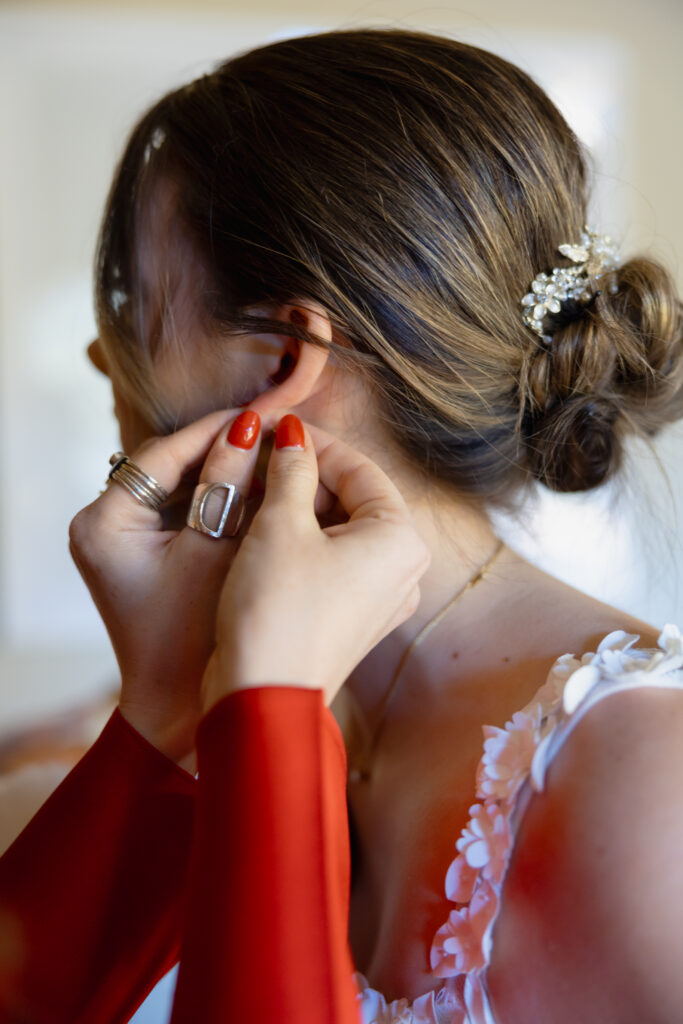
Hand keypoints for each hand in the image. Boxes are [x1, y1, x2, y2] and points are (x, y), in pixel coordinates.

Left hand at [69, 408, 268, 763]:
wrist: (176, 711)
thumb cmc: (193, 642)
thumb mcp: (216, 553)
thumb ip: (228, 486)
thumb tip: (250, 428)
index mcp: (105, 523)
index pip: (163, 455)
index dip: (215, 431)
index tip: (261, 414)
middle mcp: (101, 526)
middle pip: (166, 466)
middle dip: (219, 448)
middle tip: (271, 430)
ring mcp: (118, 541)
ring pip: (175, 485)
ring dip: (219, 470)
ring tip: (269, 454)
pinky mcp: (138, 556)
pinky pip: (178, 510)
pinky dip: (213, 498)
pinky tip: (253, 488)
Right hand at [202, 416, 430, 710]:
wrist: (261, 699)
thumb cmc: (276, 610)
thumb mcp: (280, 525)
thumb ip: (291, 471)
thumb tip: (291, 435)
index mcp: (401, 538)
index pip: (360, 468)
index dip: (313, 443)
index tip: (274, 428)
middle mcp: (403, 569)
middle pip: (354, 499)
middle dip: (306, 475)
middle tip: (260, 456)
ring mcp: (381, 599)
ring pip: (340, 531)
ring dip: (300, 507)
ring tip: (256, 488)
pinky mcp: (354, 620)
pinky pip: (334, 564)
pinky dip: (303, 542)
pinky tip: (264, 532)